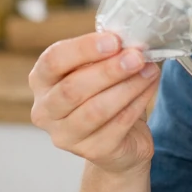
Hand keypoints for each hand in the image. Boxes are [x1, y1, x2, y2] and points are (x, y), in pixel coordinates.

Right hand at [28, 32, 161, 174]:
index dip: (83, 49)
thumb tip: (131, 42)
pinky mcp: (93, 151)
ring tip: (149, 70)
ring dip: (127, 86)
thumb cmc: (105, 96)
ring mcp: (66, 136)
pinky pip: (118, 124)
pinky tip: (150, 86)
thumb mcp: (99, 70)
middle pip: (72, 88)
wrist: (121, 142)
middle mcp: (45, 111)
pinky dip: (138, 102)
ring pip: (96, 110)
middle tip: (137, 56)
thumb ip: (107, 55)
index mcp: (41, 81)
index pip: (53, 61)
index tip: (115, 40)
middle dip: (109, 70)